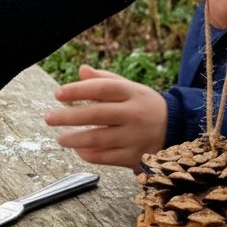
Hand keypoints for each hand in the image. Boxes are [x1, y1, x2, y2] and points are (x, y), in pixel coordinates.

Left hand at [44, 65, 166, 169]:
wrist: (177, 129)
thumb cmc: (144, 105)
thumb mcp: (130, 88)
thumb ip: (105, 80)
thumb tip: (81, 69)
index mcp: (133, 93)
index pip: (102, 88)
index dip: (78, 90)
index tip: (58, 94)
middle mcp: (134, 114)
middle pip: (96, 114)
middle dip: (68, 117)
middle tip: (48, 118)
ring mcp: (135, 137)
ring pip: (98, 139)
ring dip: (74, 139)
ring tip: (60, 138)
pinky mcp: (135, 156)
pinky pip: (105, 157)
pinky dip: (88, 154)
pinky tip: (78, 150)